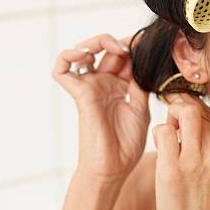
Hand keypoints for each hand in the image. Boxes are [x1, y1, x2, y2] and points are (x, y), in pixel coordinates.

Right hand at [52, 31, 149, 183]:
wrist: (113, 168)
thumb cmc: (126, 145)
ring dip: (96, 42)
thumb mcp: (141, 108)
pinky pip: (62, 69)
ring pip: (83, 51)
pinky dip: (68, 56)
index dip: (134, 46)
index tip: (147, 44)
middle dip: (119, 41)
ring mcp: (90, 87)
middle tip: (130, 46)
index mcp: (121, 85)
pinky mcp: (79, 94)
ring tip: (112, 47)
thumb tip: (143, 61)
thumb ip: (140, 84)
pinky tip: (84, 55)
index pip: (125, 55)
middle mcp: (104, 83)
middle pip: (105, 49)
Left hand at [153, 92, 209, 209]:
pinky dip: (159, 133)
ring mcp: (196, 160)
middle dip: (179, 107)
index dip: (192, 109)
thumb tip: (191, 109)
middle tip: (172, 121)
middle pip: (196, 108)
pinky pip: (163, 130)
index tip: (182, 115)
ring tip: (168, 136)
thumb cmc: (205, 200)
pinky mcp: (174, 169)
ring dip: (170, 118)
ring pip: (182, 112)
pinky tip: (161, 148)